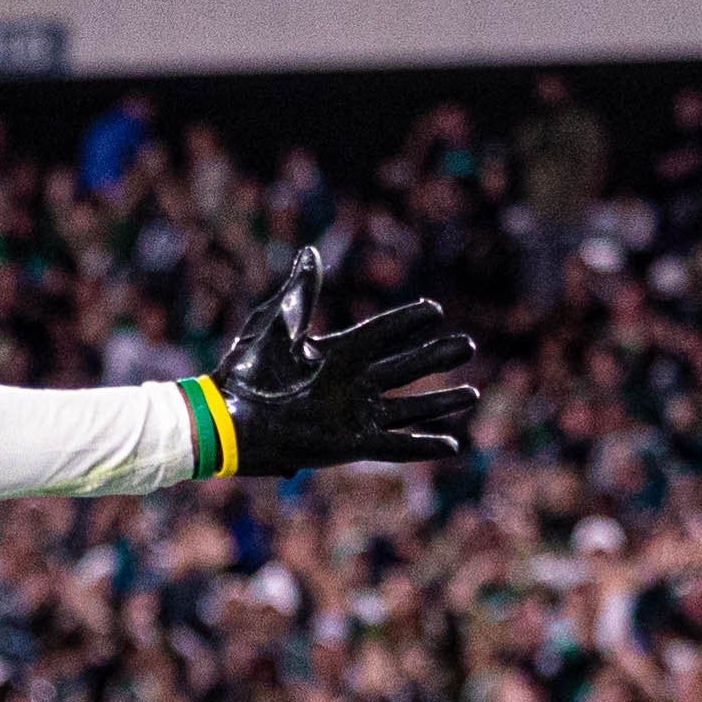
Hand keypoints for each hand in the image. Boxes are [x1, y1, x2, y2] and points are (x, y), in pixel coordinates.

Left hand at [211, 246, 480, 475]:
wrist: (229, 417)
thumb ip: (299, 293)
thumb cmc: (245, 371)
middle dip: (436, 357)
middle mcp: (350, 384)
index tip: (435, 309)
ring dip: (440, 402)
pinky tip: (453, 446)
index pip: (383, 334)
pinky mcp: (350, 444)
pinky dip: (424, 447)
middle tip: (467, 345)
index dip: (409, 322)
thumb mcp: (274, 324)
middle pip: (405, 367)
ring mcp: (352, 415)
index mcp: (336, 354)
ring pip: (409, 407)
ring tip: (472, 393)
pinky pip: (395, 446)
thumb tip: (311, 253)